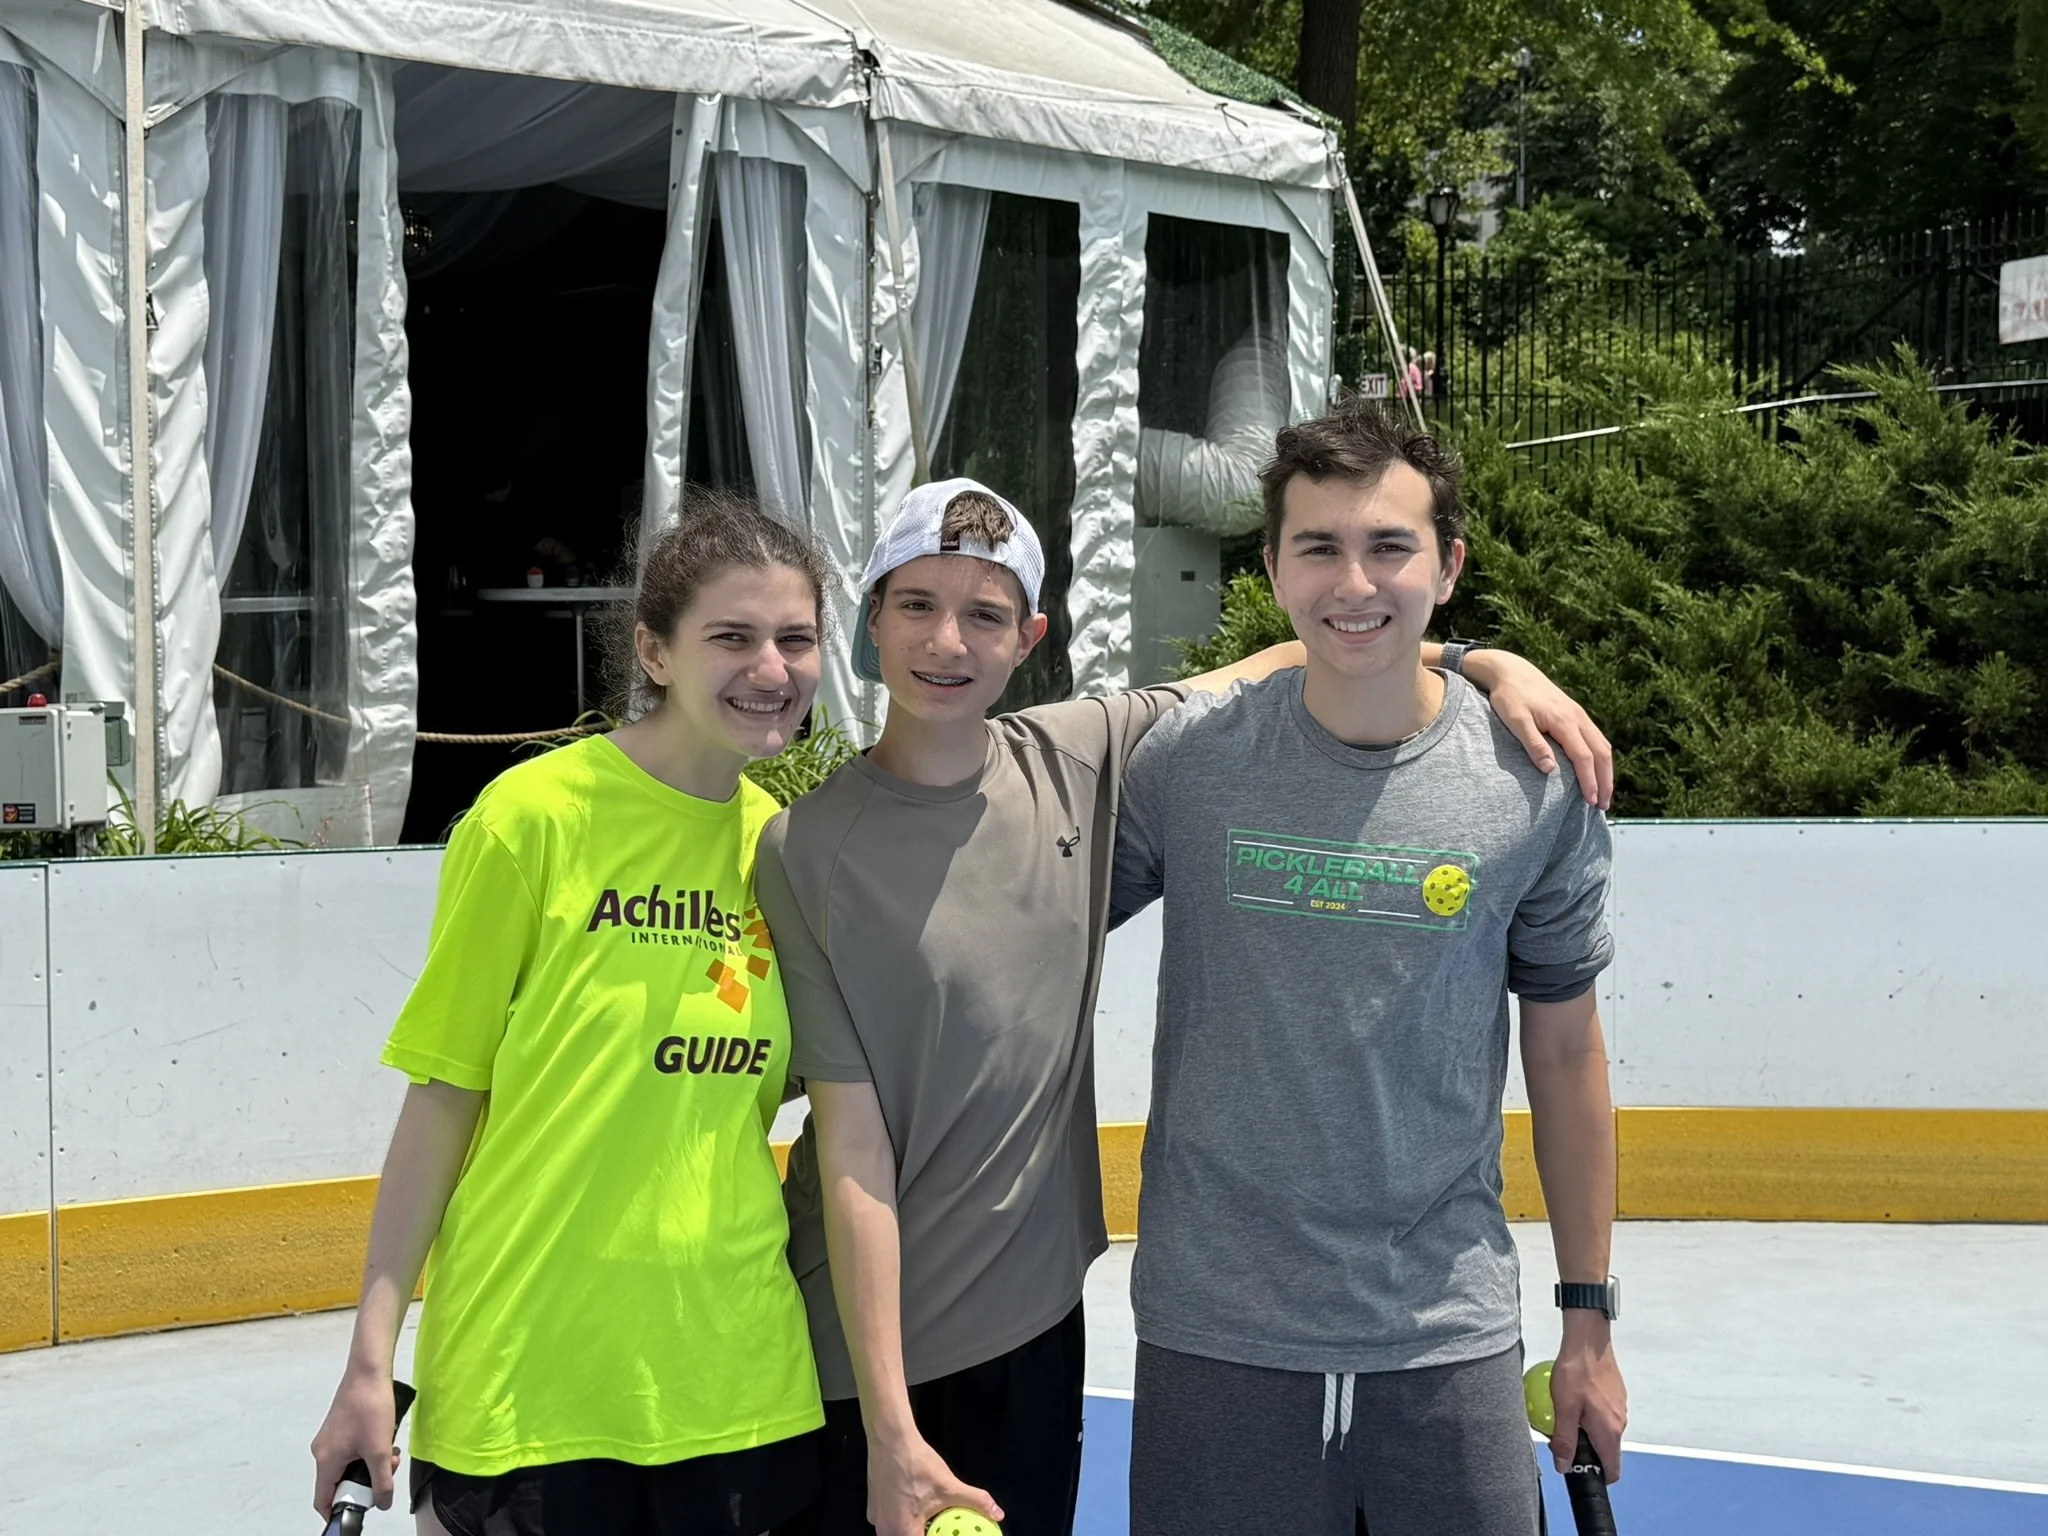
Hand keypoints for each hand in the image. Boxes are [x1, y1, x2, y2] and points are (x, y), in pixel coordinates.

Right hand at [310, 1363, 400, 1516]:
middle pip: (340, 1482)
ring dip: (371, 1466)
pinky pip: (352, 1451)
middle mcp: (323, 1451)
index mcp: (326, 1460)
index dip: (338, 1511)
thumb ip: (382, 1481)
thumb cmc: (370, 1405)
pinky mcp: (341, 1428)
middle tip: (387, 1474)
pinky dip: (368, 1452)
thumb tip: (382, 1503)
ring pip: (349, 1466)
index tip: (356, 1513)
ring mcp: (330, 1439)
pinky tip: (386, 1442)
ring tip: (391, 1455)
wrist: (369, 1370)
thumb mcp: (380, 1449)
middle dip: (365, 1483)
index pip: (323, 1499)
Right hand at [866, 1429, 1004, 1535]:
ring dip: (914, 1529)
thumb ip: (975, 1502)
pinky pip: (889, 1522)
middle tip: (940, 1528)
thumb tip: (998, 1513)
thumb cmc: (918, 1465)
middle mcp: (885, 1530)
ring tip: (930, 1521)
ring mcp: (876, 1519)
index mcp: (903, 1532)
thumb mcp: (950, 1486)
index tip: (948, 1533)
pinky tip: (914, 1506)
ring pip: (897, 1533)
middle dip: (926, 1533)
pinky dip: (902, 1520)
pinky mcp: (873, 1508)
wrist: (891, 1440)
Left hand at [1464, 651, 1613, 808]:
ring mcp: (1578, 714)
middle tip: (1603, 806)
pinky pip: (1596, 738)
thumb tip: (1551, 770)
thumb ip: (1533, 744)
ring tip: (1604, 793)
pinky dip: (1601, 757)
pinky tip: (1597, 769)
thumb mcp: (1516, 721)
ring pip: (1602, 745)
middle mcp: (1577, 717)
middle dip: (1605, 781)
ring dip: (1606, 770)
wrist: (1511, 670)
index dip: (1589, 781)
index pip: (1584, 757)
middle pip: (1601, 753)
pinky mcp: (1575, 713)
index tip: (1590, 802)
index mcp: (1564, 721)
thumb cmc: (1509, 697)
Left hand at [1548, 1318, 1626, 1482]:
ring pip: (1603, 1432)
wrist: (1588, 1341)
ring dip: (1585, 1431)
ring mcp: (1620, 1409)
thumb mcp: (1564, 1408)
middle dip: (1585, 1451)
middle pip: (1605, 1452)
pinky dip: (1588, 1415)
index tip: (1578, 1470)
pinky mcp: (1616, 1396)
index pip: (1612, 1470)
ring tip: (1564, 1415)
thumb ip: (1565, 1440)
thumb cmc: (1577, 1370)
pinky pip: (1603, 1415)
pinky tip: (1573, 1400)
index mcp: (1609, 1431)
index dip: (1596, 1475)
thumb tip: (1564, 1465)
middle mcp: (1620, 1423)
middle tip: (1562, 1437)